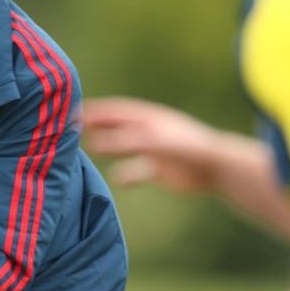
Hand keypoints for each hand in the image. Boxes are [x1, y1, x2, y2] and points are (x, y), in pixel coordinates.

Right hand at [82, 97, 222, 191]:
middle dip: (97, 126)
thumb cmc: (188, 149)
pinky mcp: (159, 170)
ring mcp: (154, 151)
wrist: (216, 168)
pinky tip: (117, 180)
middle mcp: (150, 132)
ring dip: (109, 147)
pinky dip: (126, 175)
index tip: (74, 110)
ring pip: (125, 147)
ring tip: (90, 149)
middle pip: (118, 126)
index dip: (96, 110)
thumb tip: (94, 142)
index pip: (116, 111)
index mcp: (150, 119)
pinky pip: (137, 171)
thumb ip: (125, 142)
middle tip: (73, 128)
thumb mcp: (154, 143)